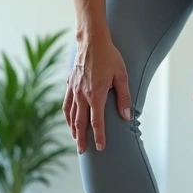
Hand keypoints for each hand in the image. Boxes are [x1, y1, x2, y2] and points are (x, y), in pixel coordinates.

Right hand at [64, 32, 131, 153]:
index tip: (101, 147)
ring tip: (75, 140)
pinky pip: (66, 104)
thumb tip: (126, 117)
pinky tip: (69, 122)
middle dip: (82, 139)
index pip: (97, 122)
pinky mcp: (70, 84)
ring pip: (71, 115)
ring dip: (73, 129)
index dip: (99, 136)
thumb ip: (124, 98)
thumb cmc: (110, 57)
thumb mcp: (122, 76)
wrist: (91, 41)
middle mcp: (82, 95)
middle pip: (80, 122)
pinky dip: (67, 116)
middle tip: (83, 152)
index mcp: (96, 94)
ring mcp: (74, 90)